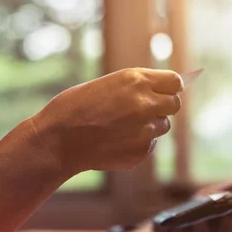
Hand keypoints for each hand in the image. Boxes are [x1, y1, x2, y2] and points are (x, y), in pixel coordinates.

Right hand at [29, 68, 181, 175]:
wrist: (57, 140)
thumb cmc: (76, 108)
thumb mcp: (108, 85)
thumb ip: (138, 87)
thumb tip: (164, 92)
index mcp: (136, 80)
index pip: (175, 82)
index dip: (171, 87)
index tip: (167, 91)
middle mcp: (146, 103)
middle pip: (174, 104)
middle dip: (164, 106)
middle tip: (146, 110)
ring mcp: (146, 129)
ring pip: (163, 126)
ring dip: (150, 126)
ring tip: (121, 126)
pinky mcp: (142, 151)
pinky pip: (150, 145)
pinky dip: (138, 144)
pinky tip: (115, 142)